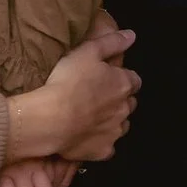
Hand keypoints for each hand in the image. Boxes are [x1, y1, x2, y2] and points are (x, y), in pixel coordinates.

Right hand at [8, 28, 139, 161]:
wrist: (51, 118)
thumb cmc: (68, 81)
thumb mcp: (87, 51)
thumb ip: (112, 42)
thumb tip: (132, 35)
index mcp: (123, 84)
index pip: (134, 80)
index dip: (122, 78)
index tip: (108, 79)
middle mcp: (125, 109)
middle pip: (129, 103)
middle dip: (119, 100)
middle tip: (98, 97)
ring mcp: (115, 132)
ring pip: (121, 125)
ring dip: (112, 121)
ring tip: (92, 117)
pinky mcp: (103, 151)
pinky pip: (107, 147)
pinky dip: (101, 142)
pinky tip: (87, 138)